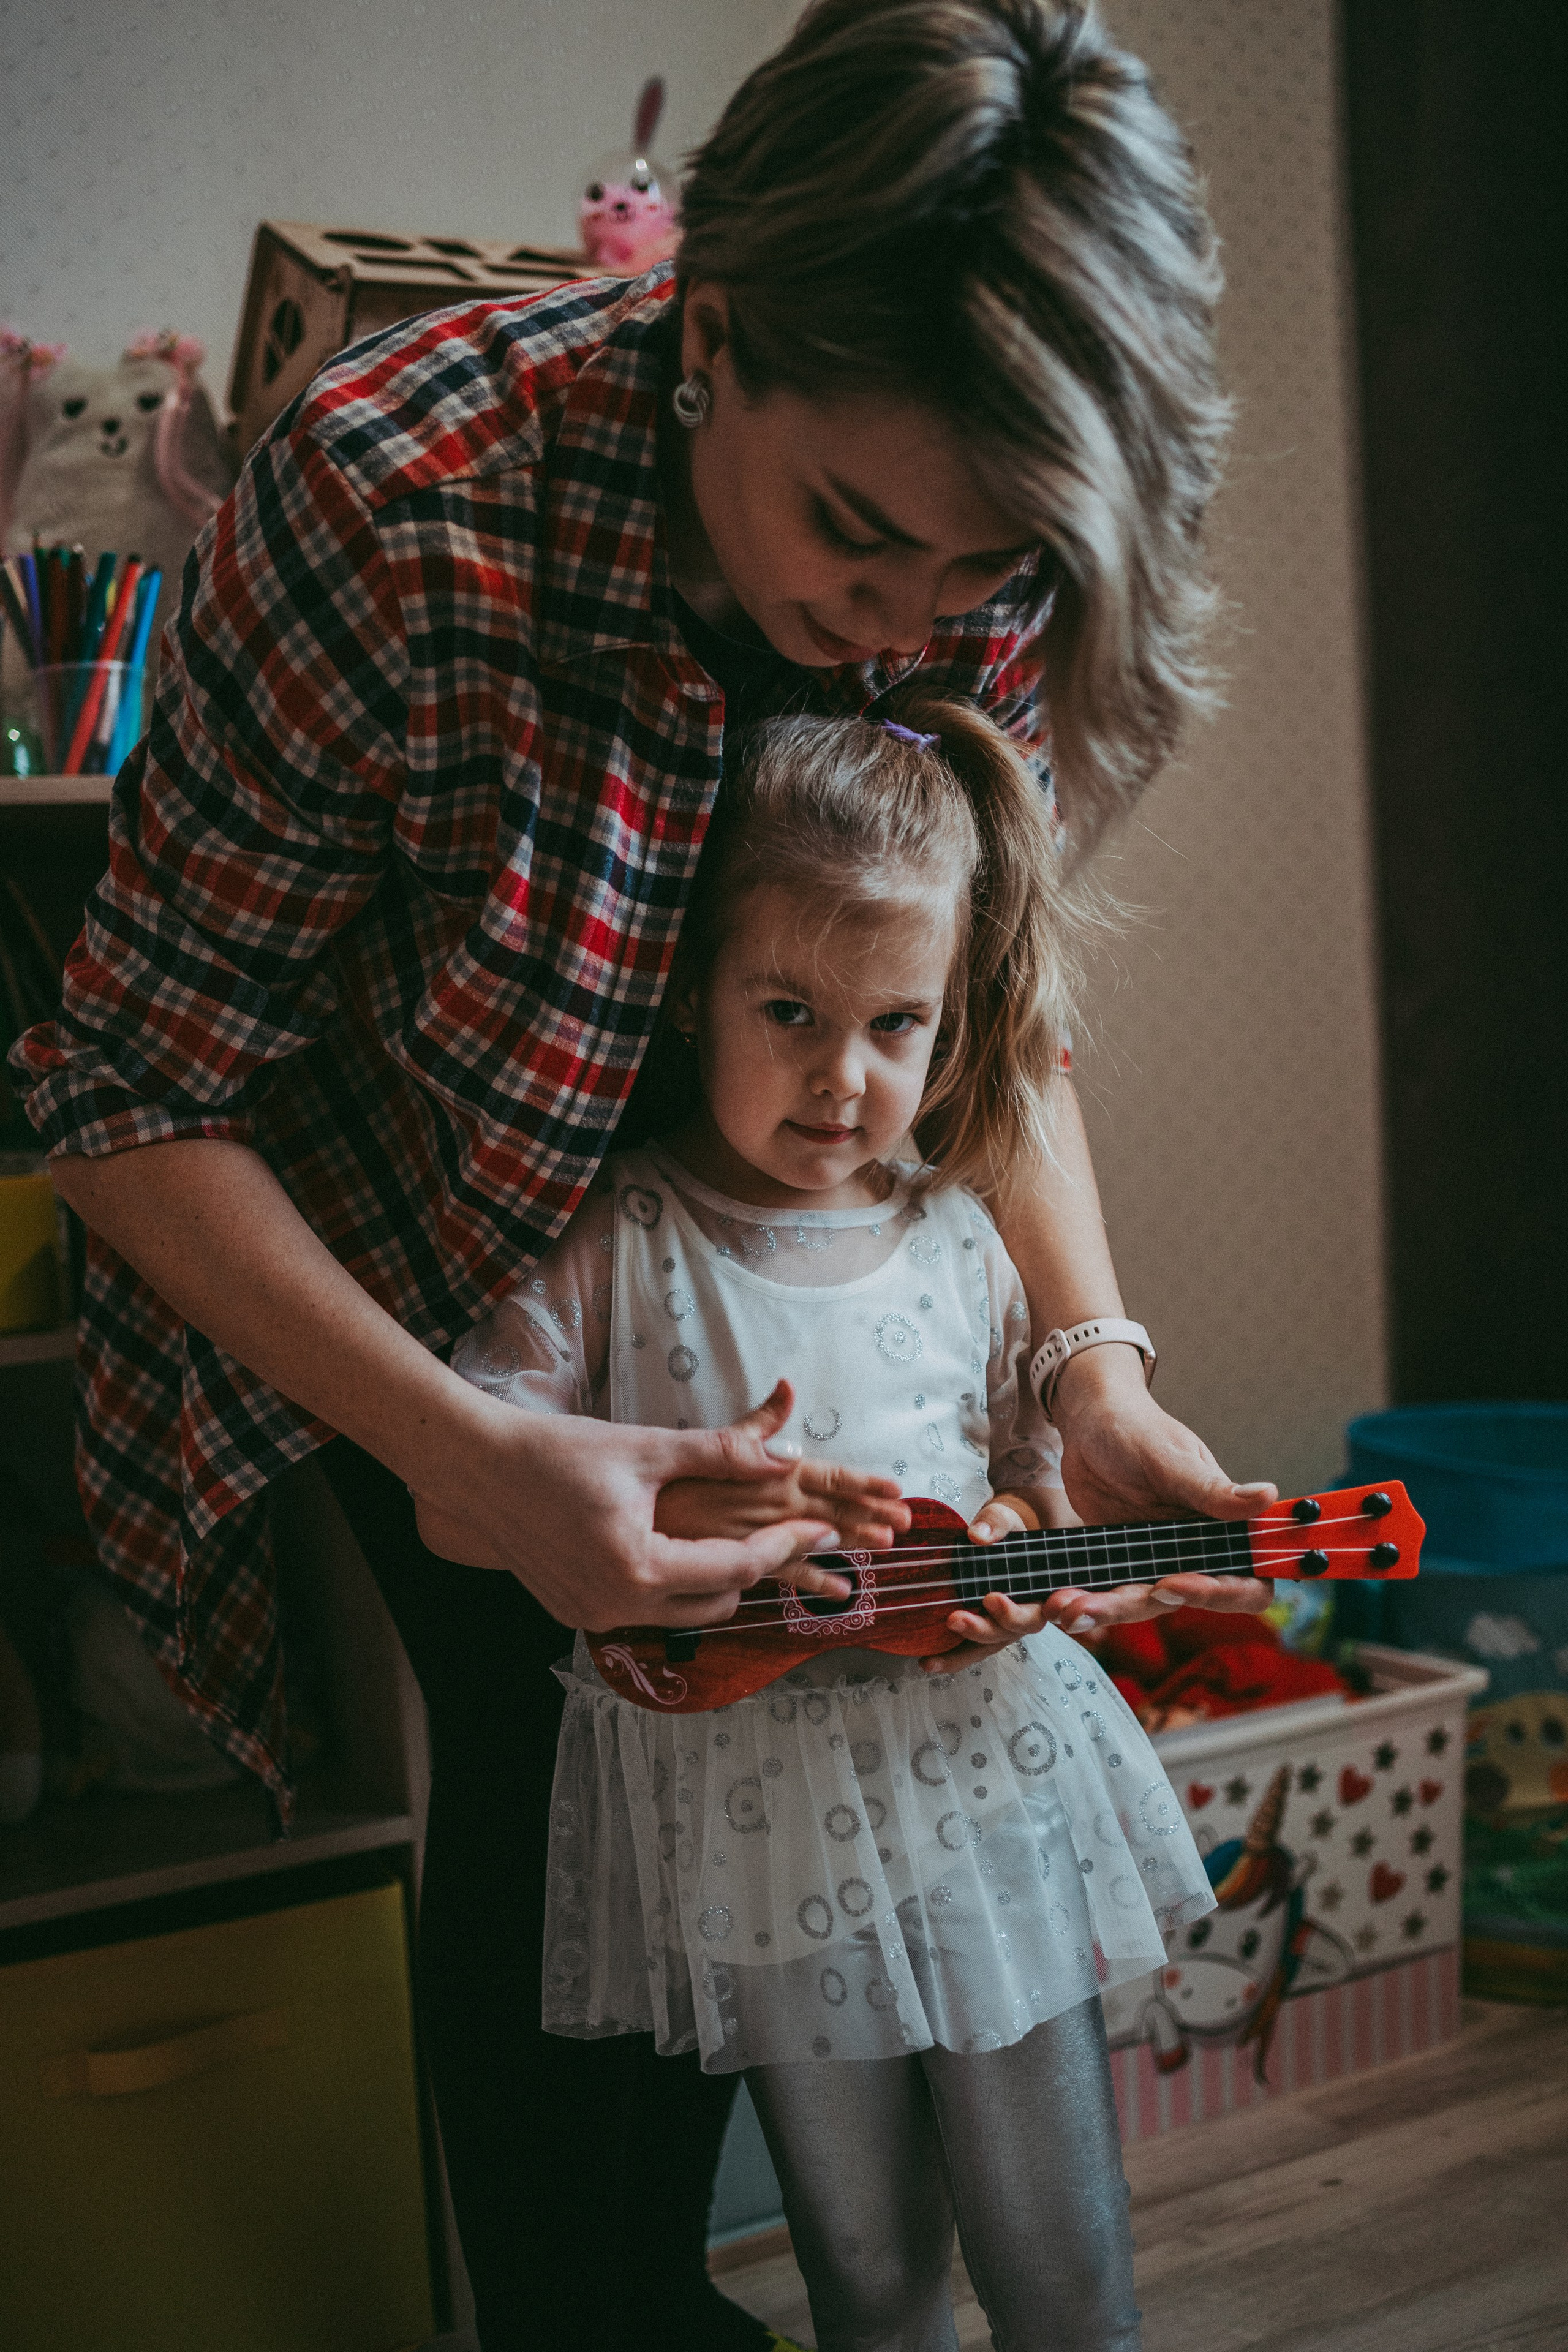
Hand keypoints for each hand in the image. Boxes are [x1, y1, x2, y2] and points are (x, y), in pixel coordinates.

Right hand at [412, 1379, 907, 1629]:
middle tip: (786, 1532)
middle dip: (754, 1568)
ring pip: (683, 1613)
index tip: (821, 1526)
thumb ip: (721, 1453)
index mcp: (641, 1566)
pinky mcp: (575, 1612)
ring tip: (738, 1541)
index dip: (785, 1544)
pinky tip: (678, 1552)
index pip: (736, 1568)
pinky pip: (644, 1609)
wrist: (480, 1470)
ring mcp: (593, 1615)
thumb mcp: (647, 1448)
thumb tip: (783, 1457)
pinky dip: (671, 1586)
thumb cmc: (559, 1451)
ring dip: (714, 1581)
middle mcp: (617, 1604)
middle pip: (716, 1602)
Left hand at [919, 1492, 1046, 1674]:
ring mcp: (1001, 1626)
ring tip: (932, 1656)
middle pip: (1007, 1633)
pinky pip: (968, 1650)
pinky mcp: (981, 1629)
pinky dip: (949, 1658)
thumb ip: (996, 1524)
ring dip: (959, 1653)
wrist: (999, 1537)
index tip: (991, 1599)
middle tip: (955, 1619)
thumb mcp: (1005, 1519)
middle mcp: (1023, 1614)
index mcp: (1037, 1591)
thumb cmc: (1007, 1530)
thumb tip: (978, 1534)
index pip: (1034, 1612)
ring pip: (985, 1647)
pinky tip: (927, 1662)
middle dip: (981, 1629)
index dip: (1014, 1613)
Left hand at [1037, 1345, 1276, 1635]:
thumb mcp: (1172, 1458)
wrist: (1090, 1422)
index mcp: (1223, 1528)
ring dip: (1104, 1611)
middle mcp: (1194, 1550)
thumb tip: (1267, 1496)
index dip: (1222, 1596)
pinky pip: (1107, 1592)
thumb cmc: (1139, 1429)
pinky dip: (1084, 1601)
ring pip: (1139, 1603)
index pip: (1248, 1582)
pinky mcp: (1120, 1560)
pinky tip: (1057, 1603)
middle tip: (1096, 1603)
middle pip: (1183, 1601)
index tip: (1175, 1583)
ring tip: (1064, 1609)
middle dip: (1140, 1606)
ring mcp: (1155, 1558)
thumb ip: (1213, 1490)